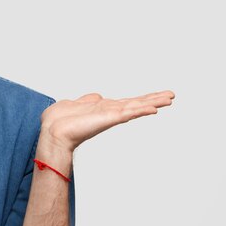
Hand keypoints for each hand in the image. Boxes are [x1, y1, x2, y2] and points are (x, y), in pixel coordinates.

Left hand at [38, 90, 174, 160]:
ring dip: (153, 102)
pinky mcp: (108, 118)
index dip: (142, 99)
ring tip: (169, 98)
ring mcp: (110, 115)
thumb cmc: (59, 120)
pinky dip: (140, 110)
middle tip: (172, 95)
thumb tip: (96, 97)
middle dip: (154, 99)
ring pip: (136, 107)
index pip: (127, 102)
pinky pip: (127, 113)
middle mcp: (110, 112)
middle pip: (136, 104)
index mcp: (103, 108)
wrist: (53, 130)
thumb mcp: (76, 104)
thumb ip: (88, 100)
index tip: (157, 97)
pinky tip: (153, 109)